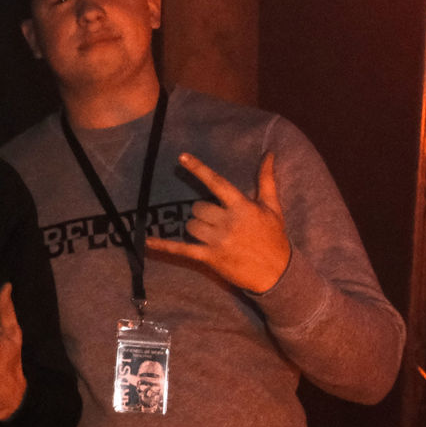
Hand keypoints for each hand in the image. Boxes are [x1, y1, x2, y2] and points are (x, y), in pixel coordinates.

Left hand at [144, 152, 290, 293]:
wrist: (278, 273)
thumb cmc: (274, 238)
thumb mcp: (273, 208)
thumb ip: (266, 180)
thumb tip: (268, 153)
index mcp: (242, 207)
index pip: (216, 183)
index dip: (199, 169)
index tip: (181, 157)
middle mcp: (228, 222)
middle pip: (198, 208)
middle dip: (204, 213)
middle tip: (218, 222)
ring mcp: (217, 241)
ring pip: (191, 225)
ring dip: (196, 228)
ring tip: (213, 236)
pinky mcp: (210, 258)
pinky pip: (181, 249)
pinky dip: (163, 246)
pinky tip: (146, 242)